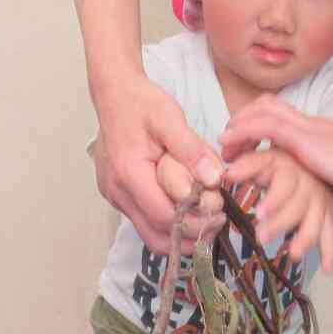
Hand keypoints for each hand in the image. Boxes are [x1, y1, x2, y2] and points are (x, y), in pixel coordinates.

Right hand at [91, 71, 225, 250]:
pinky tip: (189, 209)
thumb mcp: (171, 119)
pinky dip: (169, 224)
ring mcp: (116, 197)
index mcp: (129, 173)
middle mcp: (117, 192)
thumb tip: (213, 179)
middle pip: (156, 238)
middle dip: (190, 237)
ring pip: (151, 236)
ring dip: (180, 236)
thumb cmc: (142, 104)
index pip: (163, 217)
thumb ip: (192, 150)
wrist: (115, 95)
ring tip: (207, 220)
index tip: (218, 210)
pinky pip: (146, 223)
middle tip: (216, 221)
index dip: (194, 220)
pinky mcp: (119, 197)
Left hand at [219, 96, 332, 219]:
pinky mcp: (307, 140)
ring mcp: (310, 130)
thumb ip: (329, 201)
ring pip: (263, 114)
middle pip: (270, 106)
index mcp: (325, 135)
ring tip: (223, 148)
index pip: (287, 117)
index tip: (245, 146)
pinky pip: (266, 126)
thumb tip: (321, 221)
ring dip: (238, 128)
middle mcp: (314, 127)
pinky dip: (243, 132)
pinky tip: (227, 145)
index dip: (262, 125)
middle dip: (244, 122)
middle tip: (227, 144)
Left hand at [221, 147, 332, 273]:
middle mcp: (308, 185)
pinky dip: (329, 251)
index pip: (284, 185)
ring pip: (314, 222)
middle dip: (280, 224)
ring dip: (303, 239)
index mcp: (291, 170)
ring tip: (292, 255)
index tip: (260, 214)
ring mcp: (320, 201)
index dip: (273, 200)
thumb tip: (227, 175)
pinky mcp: (327, 214)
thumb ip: (246, 166)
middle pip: (296, 207)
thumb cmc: (282, 161)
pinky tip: (327, 268)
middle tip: (262, 238)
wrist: (315, 155)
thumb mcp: (264, 158)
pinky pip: (329, 233)